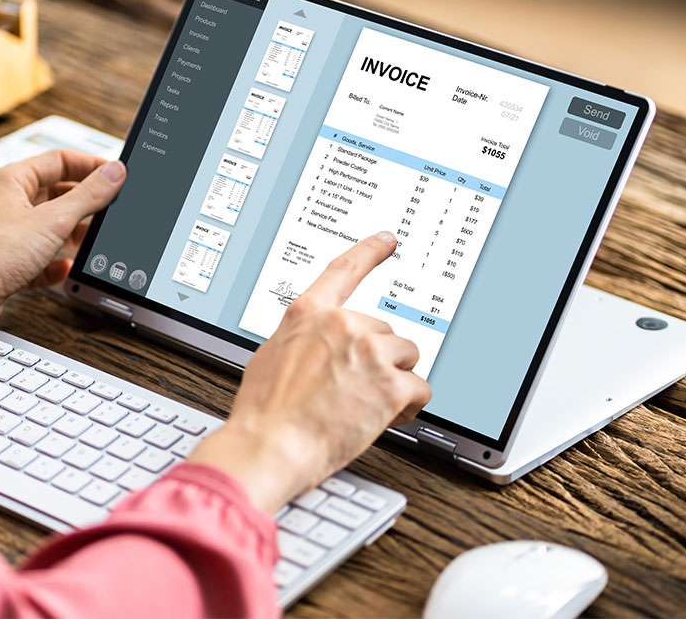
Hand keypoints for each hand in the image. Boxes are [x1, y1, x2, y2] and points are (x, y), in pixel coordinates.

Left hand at [0, 150, 125, 336]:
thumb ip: (89, 195)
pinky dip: (54, 262)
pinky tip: (64, 268)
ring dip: (71, 234)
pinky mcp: (6, 262)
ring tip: (90, 241)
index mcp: (12, 180)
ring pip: (48, 226)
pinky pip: (38, 257)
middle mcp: (6, 202)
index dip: (91, 166)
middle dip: (84, 203)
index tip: (116, 174)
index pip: (59, 160)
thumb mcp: (54, 220)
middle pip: (55, 193)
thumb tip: (115, 172)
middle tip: (108, 209)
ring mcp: (5, 233)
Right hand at [188, 232, 430, 512]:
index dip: (370, 251)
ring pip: (406, 356)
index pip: (345, 269)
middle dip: (378, 359)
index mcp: (309, 313)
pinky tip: (387, 417)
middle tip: (358, 388)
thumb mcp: (270, 356)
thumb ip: (301, 340)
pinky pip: (420, 388)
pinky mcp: (390, 384)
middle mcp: (342, 324)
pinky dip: (409, 406)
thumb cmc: (265, 412)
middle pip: (384, 331)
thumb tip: (315, 347)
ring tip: (370, 404)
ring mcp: (369, 351)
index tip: (387, 239)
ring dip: (395, 380)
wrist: (271, 445)